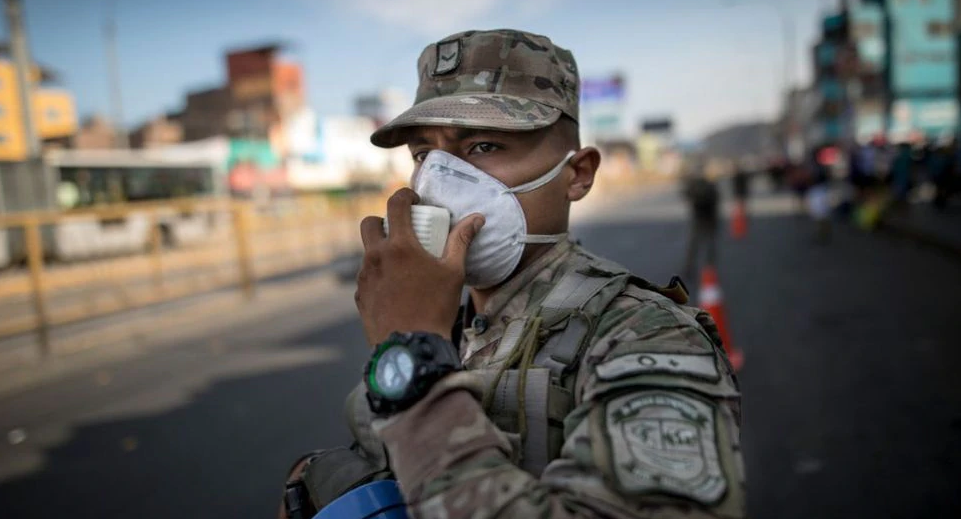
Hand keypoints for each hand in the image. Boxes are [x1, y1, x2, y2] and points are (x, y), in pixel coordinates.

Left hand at [355, 188, 483, 345]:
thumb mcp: (453, 272)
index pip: (395, 204)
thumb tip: (476, 218)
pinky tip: (395, 288)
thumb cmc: (436, 308)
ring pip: (367, 252)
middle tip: (401, 231)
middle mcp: (376, 257)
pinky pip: (366, 276)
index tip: (415, 200)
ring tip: (402, 265)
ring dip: (381, 250)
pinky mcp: (360, 295)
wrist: (411, 347)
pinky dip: (378, 274)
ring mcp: (364, 277)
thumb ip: (461, 241)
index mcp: (399, 246)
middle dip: (383, 220)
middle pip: (369, 223)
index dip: (404, 195)